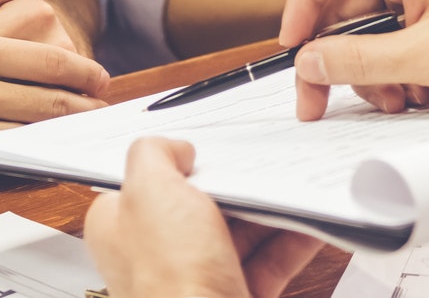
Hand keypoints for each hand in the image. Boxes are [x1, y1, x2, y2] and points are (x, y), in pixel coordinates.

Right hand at [0, 7, 110, 191]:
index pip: (45, 61)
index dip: (82, 72)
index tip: (101, 78)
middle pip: (47, 102)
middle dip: (84, 106)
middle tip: (103, 108)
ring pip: (27, 135)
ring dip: (61, 135)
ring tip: (81, 133)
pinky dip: (23, 160)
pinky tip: (39, 157)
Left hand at [84, 138, 321, 297]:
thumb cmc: (171, 282)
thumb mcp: (149, 190)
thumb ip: (153, 154)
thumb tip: (174, 149)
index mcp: (121, 226)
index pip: (145, 181)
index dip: (176, 161)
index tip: (207, 146)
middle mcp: (157, 253)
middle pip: (201, 202)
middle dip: (234, 183)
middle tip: (260, 164)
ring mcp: (198, 277)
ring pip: (239, 230)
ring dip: (269, 208)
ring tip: (293, 186)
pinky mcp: (235, 294)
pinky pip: (269, 259)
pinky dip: (291, 239)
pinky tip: (307, 221)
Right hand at [280, 0, 428, 121]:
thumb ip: (361, 61)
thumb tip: (308, 62)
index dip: (301, 0)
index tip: (294, 47)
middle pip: (343, 1)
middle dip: (336, 54)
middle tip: (318, 101)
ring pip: (368, 27)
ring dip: (371, 70)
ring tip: (398, 98)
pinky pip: (395, 38)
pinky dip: (395, 70)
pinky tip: (419, 92)